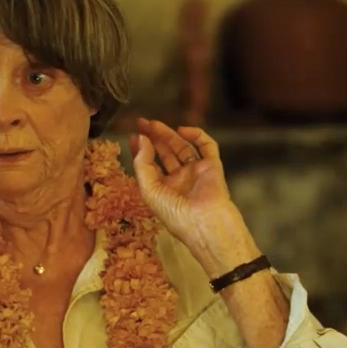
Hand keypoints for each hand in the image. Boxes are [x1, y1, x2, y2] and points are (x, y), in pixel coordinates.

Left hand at [130, 118, 259, 276]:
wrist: (206, 224)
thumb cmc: (174, 214)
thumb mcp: (149, 191)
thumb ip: (142, 164)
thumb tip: (141, 139)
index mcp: (163, 190)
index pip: (150, 165)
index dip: (141, 150)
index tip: (134, 135)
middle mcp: (179, 180)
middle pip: (165, 154)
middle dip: (154, 138)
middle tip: (142, 122)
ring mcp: (196, 173)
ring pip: (183, 148)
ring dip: (169, 135)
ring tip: (154, 123)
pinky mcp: (213, 167)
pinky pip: (207, 146)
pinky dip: (197, 135)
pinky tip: (182, 130)